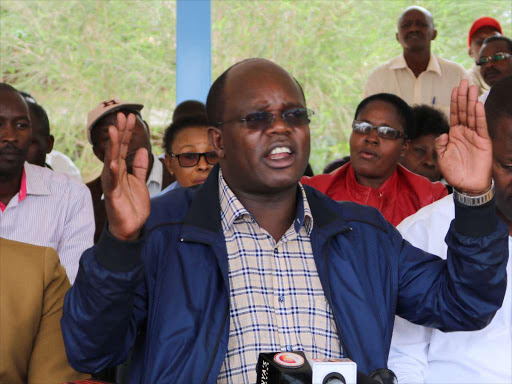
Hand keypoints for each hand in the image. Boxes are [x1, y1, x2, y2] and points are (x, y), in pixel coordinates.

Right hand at [102, 112, 149, 239]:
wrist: (130, 227)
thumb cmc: (132, 205)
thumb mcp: (140, 182)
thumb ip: (140, 167)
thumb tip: (143, 149)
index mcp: (121, 170)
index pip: (123, 147)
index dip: (126, 132)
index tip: (129, 117)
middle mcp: (114, 173)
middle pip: (116, 149)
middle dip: (119, 132)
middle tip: (122, 115)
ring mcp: (112, 183)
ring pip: (111, 161)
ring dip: (112, 146)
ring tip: (113, 131)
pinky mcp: (113, 195)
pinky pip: (112, 182)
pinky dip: (112, 172)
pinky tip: (113, 162)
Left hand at [435, 79, 491, 194]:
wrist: (467, 185)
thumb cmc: (455, 172)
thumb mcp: (442, 158)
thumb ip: (440, 145)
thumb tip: (443, 134)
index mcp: (454, 134)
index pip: (454, 114)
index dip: (455, 101)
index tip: (455, 88)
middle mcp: (464, 132)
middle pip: (464, 110)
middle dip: (463, 96)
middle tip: (464, 81)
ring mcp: (474, 136)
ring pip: (472, 115)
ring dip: (471, 101)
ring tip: (471, 87)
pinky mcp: (483, 141)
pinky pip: (480, 126)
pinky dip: (478, 115)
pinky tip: (477, 104)